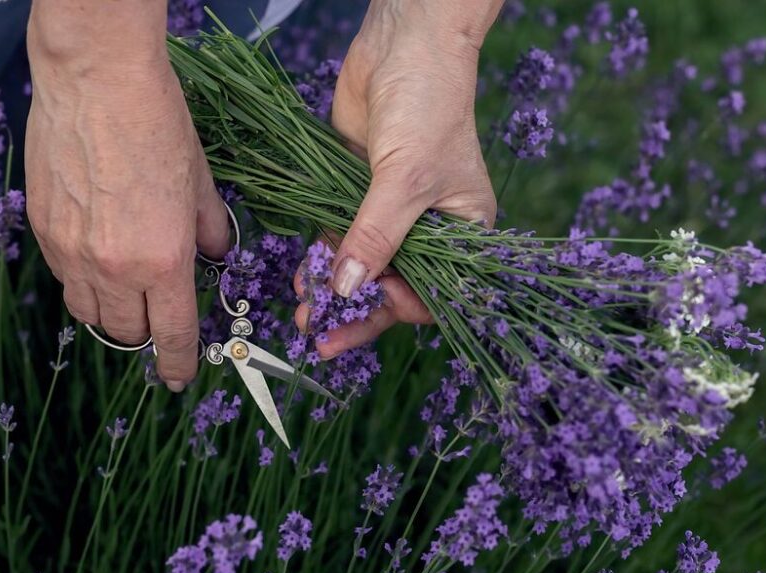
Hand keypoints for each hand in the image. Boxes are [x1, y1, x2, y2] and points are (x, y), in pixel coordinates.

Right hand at [26, 1, 228, 390]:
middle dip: (144, 334)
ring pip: (88, 312)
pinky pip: (63, 277)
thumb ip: (210, 229)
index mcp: (163, 260)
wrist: (95, 82)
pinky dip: (82, 281)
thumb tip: (215, 255)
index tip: (179, 377)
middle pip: (125, 333)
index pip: (172, 334)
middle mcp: (113, 267)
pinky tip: (97, 254)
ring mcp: (70, 251)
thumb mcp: (201, 181)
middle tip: (157, 315)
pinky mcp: (42, 230)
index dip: (178, 363)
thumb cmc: (158, 124)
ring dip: (110, 312)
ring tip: (126, 288)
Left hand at [295, 0, 501, 358]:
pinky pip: (338, 235)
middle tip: (319, 337)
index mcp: (463, 231)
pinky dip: (321, 257)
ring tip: (302, 313)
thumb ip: (375, 236)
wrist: (403, 42)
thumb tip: (345, 288)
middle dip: (356, 312)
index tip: (363, 309)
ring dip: (332, 289)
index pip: (434, 290)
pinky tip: (302, 277)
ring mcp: (389, 210)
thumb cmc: (428, 107)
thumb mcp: (405, 178)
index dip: (398, 307)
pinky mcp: (357, 191)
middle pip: (392, 286)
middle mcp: (428, 227)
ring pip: (360, 265)